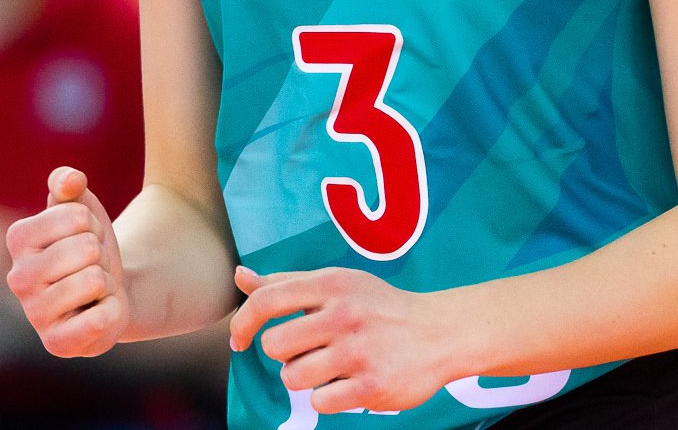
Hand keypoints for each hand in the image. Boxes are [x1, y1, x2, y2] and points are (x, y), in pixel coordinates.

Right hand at [6, 167, 130, 356]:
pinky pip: (101, 318)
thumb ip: (69, 184)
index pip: (77, 216)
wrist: (106, 291)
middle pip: (87, 248)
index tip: (84, 236)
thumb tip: (71, 180)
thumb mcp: (80, 206)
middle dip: (101, 254)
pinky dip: (112, 311)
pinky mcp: (56, 344)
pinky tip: (98, 313)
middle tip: (92, 265)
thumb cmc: (86, 243)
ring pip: (95, 280)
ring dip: (106, 282)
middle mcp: (18, 278)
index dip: (93, 224)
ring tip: (93, 288)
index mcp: (17, 238)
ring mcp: (34, 315)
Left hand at [229, 265, 458, 414]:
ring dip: (304, 377)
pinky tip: (347, 382)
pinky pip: (319, 402)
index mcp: (332, 284)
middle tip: (309, 348)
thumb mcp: (336, 283)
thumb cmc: (377, 306)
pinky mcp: (370, 386)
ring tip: (329, 366)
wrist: (438, 333)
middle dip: (285, 353)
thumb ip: (286, 283)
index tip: (240, 339)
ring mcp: (358, 352)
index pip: (266, 300)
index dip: (243, 323)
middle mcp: (344, 314)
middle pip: (275, 346)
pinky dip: (327, 397)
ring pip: (293, 378)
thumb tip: (239, 276)